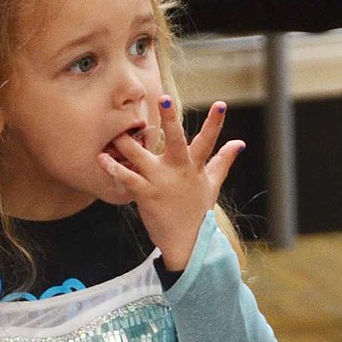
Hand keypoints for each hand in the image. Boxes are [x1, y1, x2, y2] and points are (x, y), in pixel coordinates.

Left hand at [98, 99, 244, 270]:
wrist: (187, 243)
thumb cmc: (197, 210)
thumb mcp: (212, 184)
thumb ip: (223, 160)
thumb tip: (240, 142)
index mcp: (195, 166)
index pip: (208, 141)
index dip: (215, 123)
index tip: (221, 104)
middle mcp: (179, 171)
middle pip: (176, 141)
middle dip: (171, 120)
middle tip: (165, 98)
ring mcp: (162, 183)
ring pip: (142, 157)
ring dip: (127, 143)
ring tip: (115, 131)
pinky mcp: (146, 195)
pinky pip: (128, 180)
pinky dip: (114, 169)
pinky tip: (101, 159)